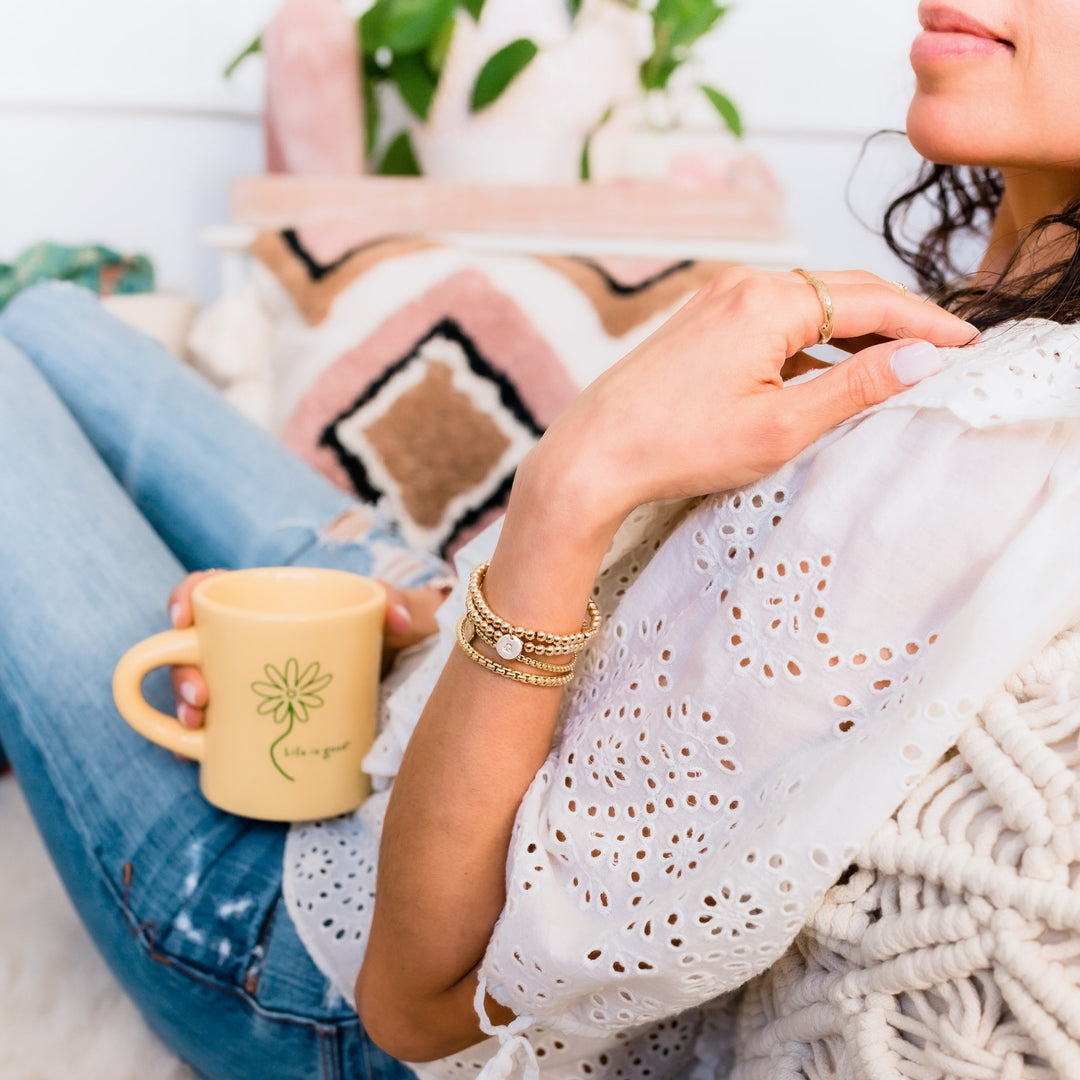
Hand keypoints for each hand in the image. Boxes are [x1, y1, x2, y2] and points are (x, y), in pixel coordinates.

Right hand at [166, 571, 450, 733]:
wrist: (412, 680)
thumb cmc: (396, 636)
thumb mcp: (401, 615)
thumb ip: (401, 603)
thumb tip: (394, 619)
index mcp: (274, 607)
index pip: (213, 591)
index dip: (186, 597)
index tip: (183, 619)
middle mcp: (252, 645)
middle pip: (195, 649)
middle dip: (182, 671)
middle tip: (202, 694)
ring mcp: (251, 686)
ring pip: (199, 690)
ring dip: (183, 707)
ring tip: (200, 721)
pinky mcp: (260, 724)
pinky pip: (215, 733)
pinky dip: (195, 743)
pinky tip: (196, 752)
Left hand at [519, 267, 978, 538]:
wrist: (592, 456)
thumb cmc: (677, 446)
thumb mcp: (780, 426)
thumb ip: (855, 388)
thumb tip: (919, 359)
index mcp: (768, 301)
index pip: (872, 302)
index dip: (926, 323)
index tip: (968, 342)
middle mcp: (742, 284)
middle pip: (842, 291)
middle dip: (897, 317)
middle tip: (944, 346)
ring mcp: (716, 298)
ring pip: (808, 302)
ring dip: (854, 327)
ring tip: (897, 359)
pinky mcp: (700, 320)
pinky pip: (773, 316)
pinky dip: (811, 337)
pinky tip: (828, 367)